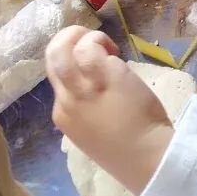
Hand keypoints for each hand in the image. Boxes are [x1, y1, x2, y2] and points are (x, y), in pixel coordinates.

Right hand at [46, 27, 175, 195]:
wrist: (145, 158)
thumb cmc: (128, 147)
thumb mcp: (96, 130)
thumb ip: (89, 108)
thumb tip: (98, 84)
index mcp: (63, 115)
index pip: (59, 79)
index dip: (76, 64)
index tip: (98, 64)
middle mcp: (65, 101)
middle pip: (51, 58)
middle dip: (66, 40)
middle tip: (90, 40)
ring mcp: (80, 89)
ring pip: (60, 49)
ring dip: (80, 37)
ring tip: (105, 45)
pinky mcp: (100, 77)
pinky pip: (87, 48)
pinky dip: (98, 41)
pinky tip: (116, 51)